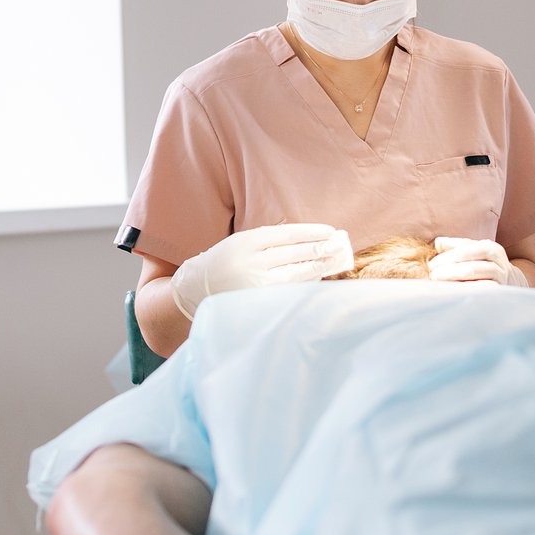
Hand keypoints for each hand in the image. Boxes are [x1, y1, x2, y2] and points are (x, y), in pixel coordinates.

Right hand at [171, 224, 355, 320]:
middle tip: (342, 245)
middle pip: (295, 253)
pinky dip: (306, 283)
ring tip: (336, 260)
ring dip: (319, 265)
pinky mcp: (258, 303)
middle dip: (321, 249)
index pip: (286, 234)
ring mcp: (255, 285)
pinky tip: (319, 277)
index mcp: (245, 242)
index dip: (312, 233)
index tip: (331, 232)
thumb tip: (307, 241)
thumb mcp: (240, 244)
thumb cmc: (223, 264)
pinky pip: (290, 291)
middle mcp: (250, 263)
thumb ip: (268, 242)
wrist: (193, 291)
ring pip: (296, 273)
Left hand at [430, 237, 527, 286]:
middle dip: (450, 272)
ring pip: (479, 283)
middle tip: (432, 276)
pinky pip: (482, 295)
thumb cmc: (483, 263)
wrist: (509, 280)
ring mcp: (500, 282)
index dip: (449, 256)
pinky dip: (468, 294)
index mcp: (492, 249)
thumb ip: (455, 245)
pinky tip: (453, 295)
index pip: (468, 250)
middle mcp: (499, 265)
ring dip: (457, 284)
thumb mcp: (472, 250)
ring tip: (439, 285)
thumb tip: (438, 242)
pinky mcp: (498, 295)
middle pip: (473, 268)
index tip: (432, 265)